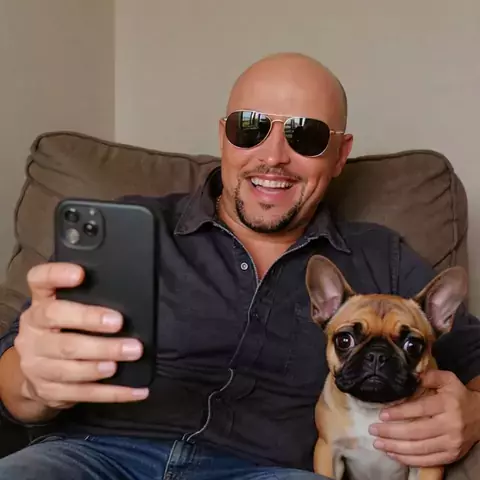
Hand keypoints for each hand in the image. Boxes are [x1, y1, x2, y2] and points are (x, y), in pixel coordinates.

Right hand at [14, 262, 148, 410]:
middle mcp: (33, 334)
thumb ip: (85, 298)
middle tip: (119, 323)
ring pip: (70, 366)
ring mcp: (38, 366)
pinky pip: (85, 394)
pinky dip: (114, 393)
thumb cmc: (60, 331)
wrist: (33, 373)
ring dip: (102, 361)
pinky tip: (137, 390)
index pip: (39, 283)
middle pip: (60, 328)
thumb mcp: (64, 310)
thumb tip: (127, 292)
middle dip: (92, 324)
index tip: (80, 274)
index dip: (57, 276)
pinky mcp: (51, 391)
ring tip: (128, 355)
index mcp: (38, 307)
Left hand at [369, 370, 479, 466]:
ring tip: (378, 443)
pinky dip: (408, 460)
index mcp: (447, 404)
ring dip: (395, 447)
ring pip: (419, 449)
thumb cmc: (458, 396)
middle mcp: (450, 425)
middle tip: (373, 430)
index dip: (400, 413)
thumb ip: (429, 376)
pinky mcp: (451, 456)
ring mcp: (451, 443)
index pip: (420, 409)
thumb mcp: (447, 380)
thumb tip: (409, 375)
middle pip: (416, 431)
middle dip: (391, 432)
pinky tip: (393, 454)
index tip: (382, 414)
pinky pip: (427, 461)